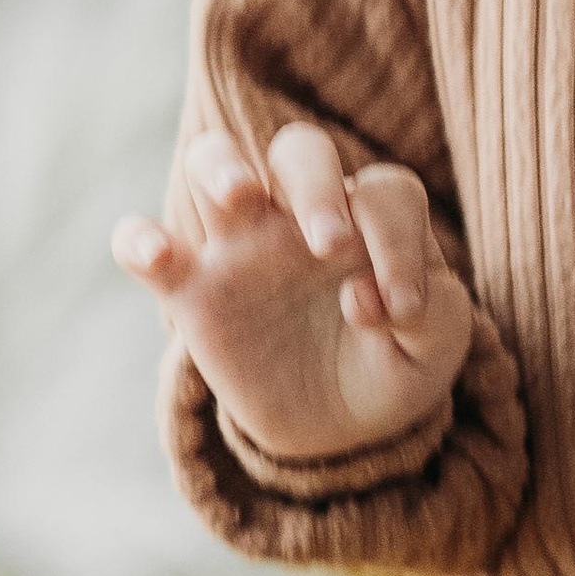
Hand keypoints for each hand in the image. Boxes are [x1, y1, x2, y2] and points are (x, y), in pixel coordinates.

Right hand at [114, 123, 475, 468]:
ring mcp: (244, 244)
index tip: (403, 309)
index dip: (399, 242)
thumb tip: (366, 300)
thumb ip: (431, 317)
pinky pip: (145, 245)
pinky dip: (138, 238)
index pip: (386, 194)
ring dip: (222, 166)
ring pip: (214, 161)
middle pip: (299, 149)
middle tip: (327, 244)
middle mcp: (304, 214)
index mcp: (373, 217)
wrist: (339, 426)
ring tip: (240, 195)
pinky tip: (156, 254)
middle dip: (314, 185)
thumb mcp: (436, 350)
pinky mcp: (193, 291)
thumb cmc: (395, 364)